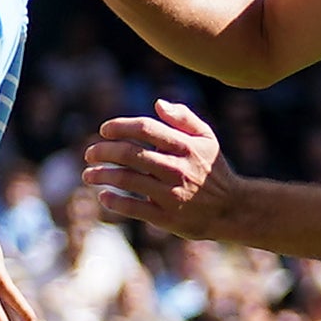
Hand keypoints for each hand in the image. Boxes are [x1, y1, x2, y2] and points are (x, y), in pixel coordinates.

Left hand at [84, 100, 236, 237]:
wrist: (232, 209)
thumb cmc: (213, 169)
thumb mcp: (207, 139)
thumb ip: (184, 118)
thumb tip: (157, 103)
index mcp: (186, 146)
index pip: (146, 129)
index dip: (120, 126)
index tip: (104, 131)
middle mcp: (177, 169)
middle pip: (130, 154)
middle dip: (103, 151)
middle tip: (89, 153)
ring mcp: (171, 194)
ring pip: (127, 180)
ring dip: (101, 175)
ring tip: (88, 174)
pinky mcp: (166, 217)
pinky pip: (133, 207)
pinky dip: (114, 201)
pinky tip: (103, 196)